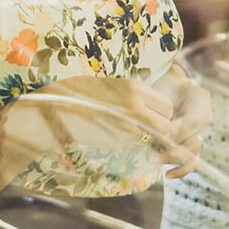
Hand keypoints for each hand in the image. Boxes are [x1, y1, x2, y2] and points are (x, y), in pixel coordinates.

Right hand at [31, 76, 174, 150]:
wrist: (60, 105)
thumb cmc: (87, 92)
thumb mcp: (116, 84)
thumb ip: (138, 94)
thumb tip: (156, 105)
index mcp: (136, 88)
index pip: (168, 106)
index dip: (163, 112)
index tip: (154, 113)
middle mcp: (135, 106)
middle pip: (166, 124)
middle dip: (161, 128)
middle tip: (149, 126)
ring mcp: (127, 125)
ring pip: (152, 137)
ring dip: (147, 136)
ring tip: (131, 129)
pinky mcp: (117, 140)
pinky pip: (133, 143)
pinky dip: (130, 141)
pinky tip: (117, 132)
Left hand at [153, 64, 211, 178]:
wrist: (165, 85)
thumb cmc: (162, 84)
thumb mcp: (162, 86)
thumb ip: (161, 102)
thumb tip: (159, 129)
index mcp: (200, 99)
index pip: (192, 121)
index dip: (176, 131)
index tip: (157, 135)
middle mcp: (204, 118)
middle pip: (193, 140)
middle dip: (172, 149)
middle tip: (151, 153)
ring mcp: (199, 133)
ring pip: (193, 153)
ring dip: (173, 159)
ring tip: (152, 159)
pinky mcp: (192, 145)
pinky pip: (192, 162)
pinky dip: (181, 170)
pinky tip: (167, 175)